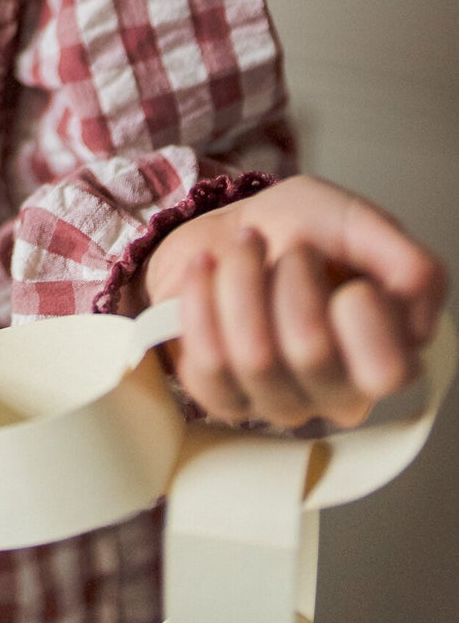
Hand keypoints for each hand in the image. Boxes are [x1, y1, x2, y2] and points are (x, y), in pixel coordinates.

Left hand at [136, 175, 447, 428]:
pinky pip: (207, 360)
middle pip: (310, 351)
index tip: (352, 283)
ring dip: (242, 277)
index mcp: (384, 355)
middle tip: (294, 250)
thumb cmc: (295, 231)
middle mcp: (334, 392)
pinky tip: (209, 270)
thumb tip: (419, 310)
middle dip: (292, 276)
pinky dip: (202, 296)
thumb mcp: (355, 221)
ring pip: (254, 355)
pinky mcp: (223, 398)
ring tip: (247, 248)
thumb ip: (405, 259)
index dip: (364, 318)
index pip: (388, 371)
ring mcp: (277, 401)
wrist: (225, 228)